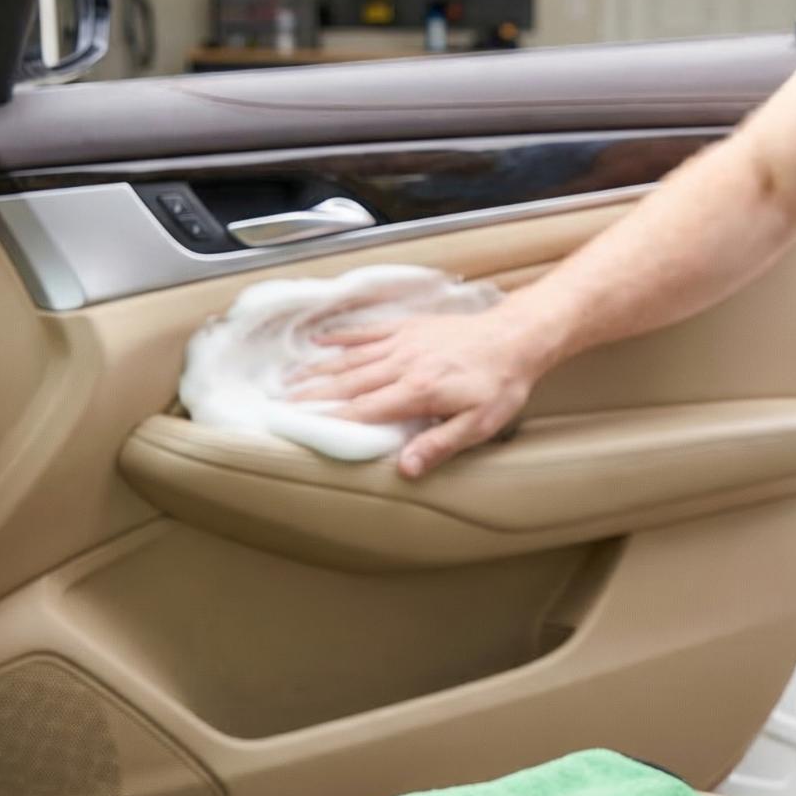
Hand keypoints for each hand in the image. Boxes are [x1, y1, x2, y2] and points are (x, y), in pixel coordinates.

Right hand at [290, 308, 536, 477]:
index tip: (298, 426)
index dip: (329, 419)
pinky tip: (320, 340)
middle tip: (278, 403)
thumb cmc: (501, 384)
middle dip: (311, 395)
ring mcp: (405, 342)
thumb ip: (439, 444)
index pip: (363, 410)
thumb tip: (405, 469)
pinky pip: (368, 330)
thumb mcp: (479, 425)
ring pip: (352, 357)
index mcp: (417, 392)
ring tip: (288, 378)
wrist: (517, 337)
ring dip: (318, 368)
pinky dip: (342, 336)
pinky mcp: (410, 326)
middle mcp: (404, 364)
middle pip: (348, 383)